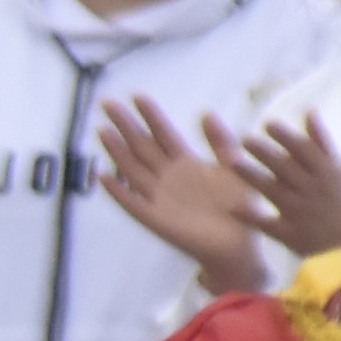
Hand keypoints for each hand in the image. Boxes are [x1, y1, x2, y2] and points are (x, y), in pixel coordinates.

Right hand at [92, 96, 268, 295]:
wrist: (238, 245)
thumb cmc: (238, 208)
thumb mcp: (234, 168)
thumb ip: (220, 142)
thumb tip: (205, 113)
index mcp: (185, 164)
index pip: (163, 134)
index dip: (150, 116)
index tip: (137, 95)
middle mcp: (166, 178)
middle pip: (141, 146)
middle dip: (125, 125)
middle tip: (107, 103)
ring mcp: (157, 197)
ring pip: (131, 169)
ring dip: (116, 151)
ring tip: (102, 131)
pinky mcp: (154, 218)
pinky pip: (131, 203)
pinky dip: (117, 191)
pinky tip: (103, 176)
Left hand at [242, 109, 340, 264]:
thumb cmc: (338, 201)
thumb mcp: (335, 169)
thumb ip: (320, 142)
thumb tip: (308, 111)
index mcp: (325, 172)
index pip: (305, 151)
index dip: (287, 137)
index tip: (268, 123)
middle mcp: (312, 190)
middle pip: (286, 169)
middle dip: (266, 153)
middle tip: (243, 138)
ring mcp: (300, 213)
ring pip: (274, 192)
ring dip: (253, 176)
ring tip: (230, 162)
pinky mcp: (289, 234)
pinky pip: (268, 225)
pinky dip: (252, 217)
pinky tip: (232, 208)